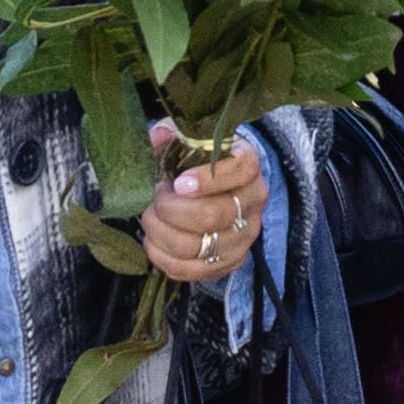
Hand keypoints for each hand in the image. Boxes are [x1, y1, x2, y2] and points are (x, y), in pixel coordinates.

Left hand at [141, 133, 270, 288]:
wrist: (216, 192)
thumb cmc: (198, 162)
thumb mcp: (187, 139)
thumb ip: (171, 133)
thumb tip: (157, 135)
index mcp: (249, 165)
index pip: (239, 171)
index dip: (206, 179)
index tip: (178, 182)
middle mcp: (254, 203)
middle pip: (211, 215)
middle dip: (171, 209)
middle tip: (154, 199)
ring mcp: (244, 237)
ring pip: (196, 246)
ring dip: (161, 233)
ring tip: (149, 217)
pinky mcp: (229, 263)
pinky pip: (189, 270)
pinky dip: (162, 257)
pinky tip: (153, 240)